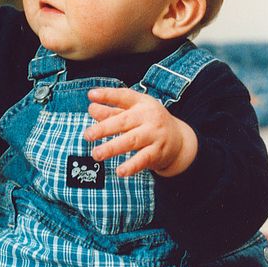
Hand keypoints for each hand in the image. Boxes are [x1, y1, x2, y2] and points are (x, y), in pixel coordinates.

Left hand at [83, 88, 197, 177]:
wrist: (179, 139)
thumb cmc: (148, 122)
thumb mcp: (133, 111)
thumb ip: (112, 110)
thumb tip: (91, 107)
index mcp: (141, 103)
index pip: (123, 96)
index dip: (107, 95)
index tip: (91, 95)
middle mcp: (148, 117)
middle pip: (123, 121)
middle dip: (104, 128)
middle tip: (87, 135)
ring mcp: (154, 135)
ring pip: (132, 141)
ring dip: (112, 148)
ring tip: (96, 154)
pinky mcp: (158, 152)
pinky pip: (144, 159)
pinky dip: (132, 166)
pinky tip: (120, 171)